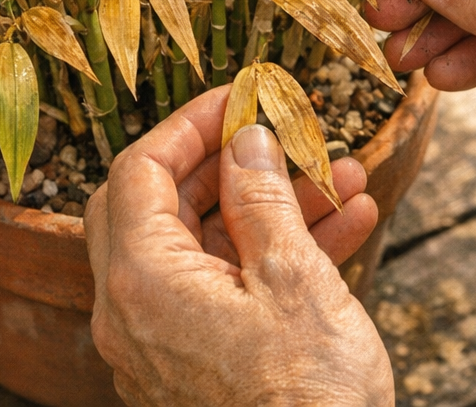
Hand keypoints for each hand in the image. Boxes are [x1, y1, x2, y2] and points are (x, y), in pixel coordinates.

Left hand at [85, 86, 393, 406]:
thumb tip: (245, 140)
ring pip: (203, 251)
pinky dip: (270, 260)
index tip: (238, 98)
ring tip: (342, 179)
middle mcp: (132, 314)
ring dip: (267, 209)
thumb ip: (262, 197)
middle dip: (228, 165)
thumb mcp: (293, 278)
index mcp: (141, 281)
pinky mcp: (192, 373)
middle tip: (279, 136)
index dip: (189, 125)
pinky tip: (343, 229)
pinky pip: (220, 295)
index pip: (139, 169)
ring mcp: (158, 348)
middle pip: (159, 208)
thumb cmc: (307, 398)